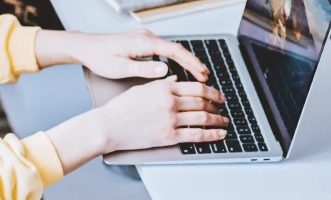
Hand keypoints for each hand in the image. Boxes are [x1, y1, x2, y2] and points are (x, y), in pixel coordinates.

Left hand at [35, 29, 208, 80]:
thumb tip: (164, 71)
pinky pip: (163, 49)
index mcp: (144, 42)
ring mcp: (144, 38)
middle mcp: (146, 37)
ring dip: (184, 61)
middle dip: (192, 62)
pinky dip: (174, 58)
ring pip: (171, 49)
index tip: (202, 72)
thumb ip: (144, 70)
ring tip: (196, 74)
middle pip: (177, 49)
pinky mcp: (141, 42)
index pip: (175, 51)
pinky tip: (177, 68)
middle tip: (205, 77)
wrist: (85, 47)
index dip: (191, 62)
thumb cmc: (99, 57)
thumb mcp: (120, 68)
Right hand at [45, 76, 226, 172]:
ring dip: (218, 119)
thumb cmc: (119, 109)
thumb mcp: (141, 88)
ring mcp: (170, 119)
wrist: (107, 126)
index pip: (196, 87)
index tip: (217, 94)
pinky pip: (197, 134)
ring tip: (223, 121)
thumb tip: (176, 80)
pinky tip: (219, 134)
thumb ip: (161, 84)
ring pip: (203, 117)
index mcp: (163, 87)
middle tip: (222, 107)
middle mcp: (169, 102)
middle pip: (202, 101)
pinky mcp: (169, 136)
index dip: (211, 91)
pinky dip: (212, 134)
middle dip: (216, 104)